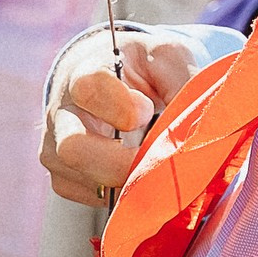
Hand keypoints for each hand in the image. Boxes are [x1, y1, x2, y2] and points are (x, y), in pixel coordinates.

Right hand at [40, 28, 200, 205]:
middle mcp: (61, 113)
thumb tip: (202, 126)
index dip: (123, 105)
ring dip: (126, 182)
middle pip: (74, 148)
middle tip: (152, 161)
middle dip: (119, 164)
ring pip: (84, 181)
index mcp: (84, 74)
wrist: (105, 77)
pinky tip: (138, 176)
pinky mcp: (63, 177)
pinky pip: (90, 198)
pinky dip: (121, 195)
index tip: (146, 111)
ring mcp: (55, 148)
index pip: (90, 89)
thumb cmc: (138, 67)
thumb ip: (184, 82)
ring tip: (153, 167)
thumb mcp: (165, 58)